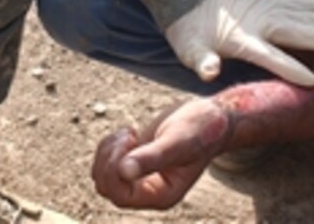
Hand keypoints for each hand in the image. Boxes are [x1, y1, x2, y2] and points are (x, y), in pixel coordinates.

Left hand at [92, 99, 228, 209]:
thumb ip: (152, 157)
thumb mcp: (177, 141)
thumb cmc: (201, 130)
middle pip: (107, 187)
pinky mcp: (135, 163)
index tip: (130, 141)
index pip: (120, 196)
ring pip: (103, 175)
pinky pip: (107, 162)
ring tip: (130, 134)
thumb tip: (125, 170)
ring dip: (108, 151)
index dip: (114, 171)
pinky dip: (109, 145)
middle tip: (129, 136)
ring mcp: (141, 178)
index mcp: (162, 195)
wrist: (210, 117)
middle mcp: (150, 191)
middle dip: (110, 159)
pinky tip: (129, 133)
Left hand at [164, 0, 313, 86]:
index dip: (289, 68)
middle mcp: (258, 22)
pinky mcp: (267, 0)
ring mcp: (264, 9)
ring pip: (299, 13)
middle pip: (292, 30)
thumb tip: (209, 71)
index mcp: (241, 39)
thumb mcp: (189, 49)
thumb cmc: (188, 31)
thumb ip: (202, 60)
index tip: (311, 80)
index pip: (268, 56)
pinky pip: (296, 2)